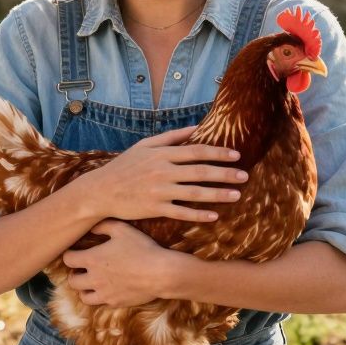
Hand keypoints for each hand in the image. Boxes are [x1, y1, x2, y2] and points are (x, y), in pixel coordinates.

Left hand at [61, 220, 176, 306]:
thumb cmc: (142, 248)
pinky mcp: (116, 303)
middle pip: (72, 281)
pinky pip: (101, 304)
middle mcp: (94, 279)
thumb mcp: (122, 230)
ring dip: (84, 289)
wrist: (160, 273)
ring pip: (83, 297)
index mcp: (92, 259)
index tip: (74, 252)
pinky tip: (107, 290)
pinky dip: (100, 297)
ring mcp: (104, 293)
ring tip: (91, 282)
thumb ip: (103, 226)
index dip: (69, 255)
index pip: (68, 260)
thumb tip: (91, 228)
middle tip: (82, 269)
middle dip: (74, 274)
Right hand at [74, 125, 245, 222]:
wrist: (100, 190)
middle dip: (225, 173)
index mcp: (161, 154)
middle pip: (200, 171)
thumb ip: (171, 137)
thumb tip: (195, 128)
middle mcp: (162, 171)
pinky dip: (198, 215)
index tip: (236, 155)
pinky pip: (181, 212)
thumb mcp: (144, 146)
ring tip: (236, 195)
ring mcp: (159, 191)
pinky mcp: (154, 208)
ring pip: (194, 193)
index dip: (218, 152)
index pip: (196, 151)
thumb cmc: (124, 167)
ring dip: (218, 194)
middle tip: (244, 176)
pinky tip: (214, 216)